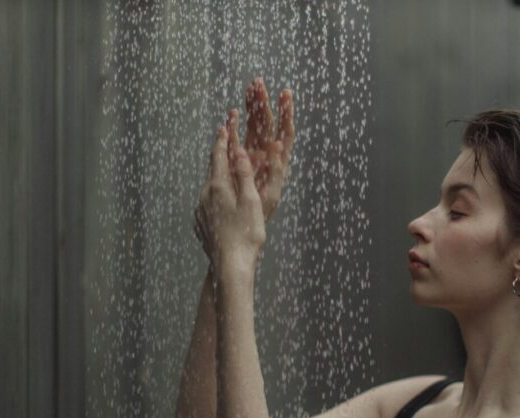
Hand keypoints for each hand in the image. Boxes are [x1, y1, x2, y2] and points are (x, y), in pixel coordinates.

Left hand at [194, 118, 265, 273]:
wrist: (230, 265)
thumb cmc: (246, 234)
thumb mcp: (252, 201)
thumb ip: (244, 175)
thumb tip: (239, 151)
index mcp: (218, 186)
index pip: (218, 156)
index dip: (222, 140)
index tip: (224, 127)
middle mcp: (204, 196)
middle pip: (212, 170)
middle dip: (220, 157)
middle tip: (226, 145)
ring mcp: (200, 211)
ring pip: (210, 189)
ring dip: (220, 180)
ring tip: (230, 178)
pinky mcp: (200, 224)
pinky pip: (208, 205)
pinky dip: (217, 199)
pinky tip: (226, 207)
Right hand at [244, 77, 294, 222]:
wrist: (238, 233)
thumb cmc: (257, 218)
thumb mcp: (270, 194)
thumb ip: (276, 168)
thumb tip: (279, 142)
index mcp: (277, 163)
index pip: (285, 132)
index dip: (286, 113)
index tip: (286, 93)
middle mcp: (266, 158)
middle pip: (266, 125)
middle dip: (263, 102)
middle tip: (258, 82)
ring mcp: (252, 160)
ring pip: (253, 129)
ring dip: (252, 108)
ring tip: (250, 88)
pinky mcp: (237, 165)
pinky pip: (238, 141)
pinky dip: (236, 127)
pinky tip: (233, 115)